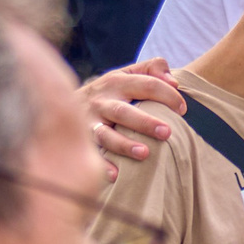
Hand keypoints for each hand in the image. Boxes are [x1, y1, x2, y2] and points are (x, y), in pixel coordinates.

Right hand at [83, 58, 183, 177]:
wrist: (61, 101)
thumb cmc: (109, 90)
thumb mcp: (126, 73)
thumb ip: (152, 68)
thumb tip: (174, 82)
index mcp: (117, 82)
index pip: (146, 85)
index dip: (167, 96)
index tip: (183, 110)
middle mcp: (101, 101)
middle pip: (123, 111)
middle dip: (145, 122)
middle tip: (167, 132)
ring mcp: (89, 122)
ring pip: (105, 135)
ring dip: (124, 145)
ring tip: (144, 154)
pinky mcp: (82, 141)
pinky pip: (92, 154)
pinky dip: (102, 164)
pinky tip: (116, 175)